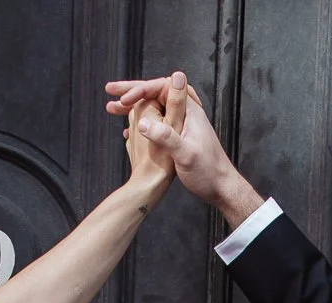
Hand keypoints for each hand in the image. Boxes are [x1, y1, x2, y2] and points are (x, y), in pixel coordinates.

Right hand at [104, 72, 263, 224]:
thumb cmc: (207, 172)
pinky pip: (157, 119)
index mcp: (189, 110)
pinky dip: (141, 119)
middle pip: (156, 91)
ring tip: (113, 107)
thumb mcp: (184, 155)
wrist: (221, 187)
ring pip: (155, 105)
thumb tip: (142, 120)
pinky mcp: (179, 134)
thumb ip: (165, 136)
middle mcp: (186, 112)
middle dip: (132, 90)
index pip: (161, 87)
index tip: (123, 100)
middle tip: (110, 90)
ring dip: (134, 105)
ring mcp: (182, 122)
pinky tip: (129, 128)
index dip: (139, 90)